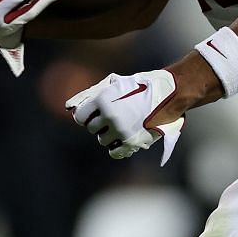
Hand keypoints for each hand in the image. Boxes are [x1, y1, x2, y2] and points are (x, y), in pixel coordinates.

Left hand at [65, 69, 184, 161]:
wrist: (170, 94)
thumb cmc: (141, 86)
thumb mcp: (115, 84)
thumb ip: (90, 94)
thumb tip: (68, 106)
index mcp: (103, 100)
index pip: (80, 117)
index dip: (86, 116)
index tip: (94, 114)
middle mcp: (110, 116)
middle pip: (92, 129)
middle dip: (99, 124)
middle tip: (114, 117)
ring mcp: (121, 131)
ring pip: (103, 140)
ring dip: (109, 135)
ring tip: (123, 125)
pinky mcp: (132, 142)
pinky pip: (114, 152)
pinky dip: (117, 147)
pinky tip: (125, 137)